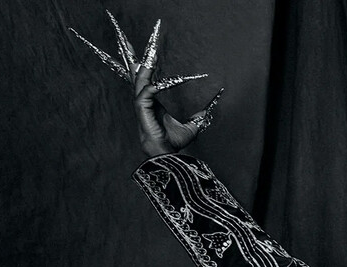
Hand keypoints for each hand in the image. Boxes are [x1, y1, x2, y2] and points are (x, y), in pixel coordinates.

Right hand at [71, 13, 219, 156]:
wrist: (165, 152)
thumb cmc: (173, 141)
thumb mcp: (192, 125)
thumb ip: (200, 115)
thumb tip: (213, 107)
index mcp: (152, 96)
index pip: (147, 72)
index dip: (150, 58)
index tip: (155, 45)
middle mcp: (143, 95)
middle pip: (135, 67)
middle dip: (133, 49)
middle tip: (137, 33)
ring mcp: (141, 100)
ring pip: (139, 75)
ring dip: (146, 62)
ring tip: (153, 48)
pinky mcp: (141, 107)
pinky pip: (147, 91)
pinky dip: (155, 85)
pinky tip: (161, 82)